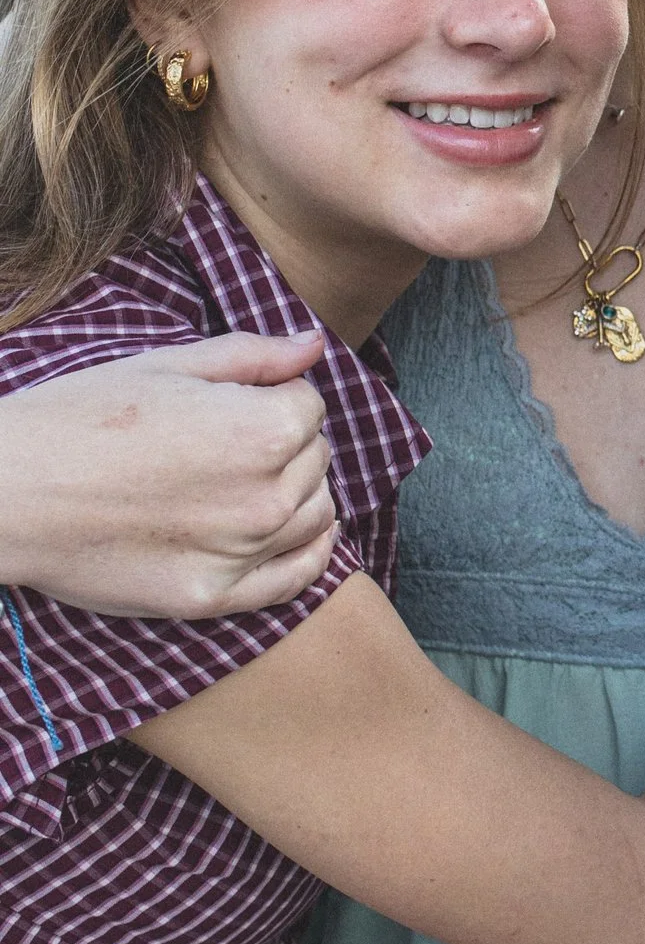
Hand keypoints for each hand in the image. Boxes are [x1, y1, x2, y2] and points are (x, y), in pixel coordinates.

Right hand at [0, 331, 336, 617]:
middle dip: (285, 443)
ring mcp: (243, 552)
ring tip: (245, 482)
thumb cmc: (81, 417)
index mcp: (264, 429)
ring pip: (315, 514)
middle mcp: (267, 495)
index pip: (309, 405)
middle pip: (315, 458)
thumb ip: (254, 357)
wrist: (10, 490)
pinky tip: (291, 535)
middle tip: (225, 442)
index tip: (231, 404)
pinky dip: (307, 554)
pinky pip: (296, 578)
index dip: (272, 397)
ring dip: (295, 493)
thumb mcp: (168, 364)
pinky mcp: (215, 597)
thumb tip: (315, 346)